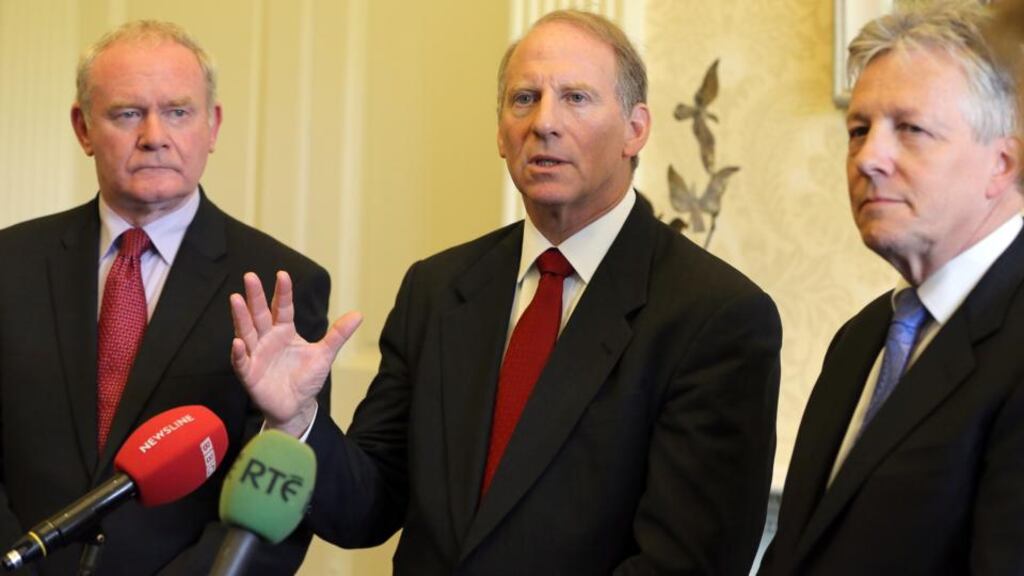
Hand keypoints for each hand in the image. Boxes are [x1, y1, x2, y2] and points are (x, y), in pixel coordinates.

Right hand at [230, 271, 361, 436]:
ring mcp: (256, 355)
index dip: (283, 292)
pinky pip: (242, 361)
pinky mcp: (249, 374)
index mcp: (284, 331)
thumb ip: (338, 335)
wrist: (297, 406)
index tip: (282, 274)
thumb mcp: (324, 355)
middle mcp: (267, 339)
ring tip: (236, 299)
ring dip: (241, 317)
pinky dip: (239, 353)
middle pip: (259, 314)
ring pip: (247, 332)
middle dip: (254, 296)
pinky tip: (238, 342)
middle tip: (250, 276)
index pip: (283, 307)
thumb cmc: (307, 378)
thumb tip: (358, 314)